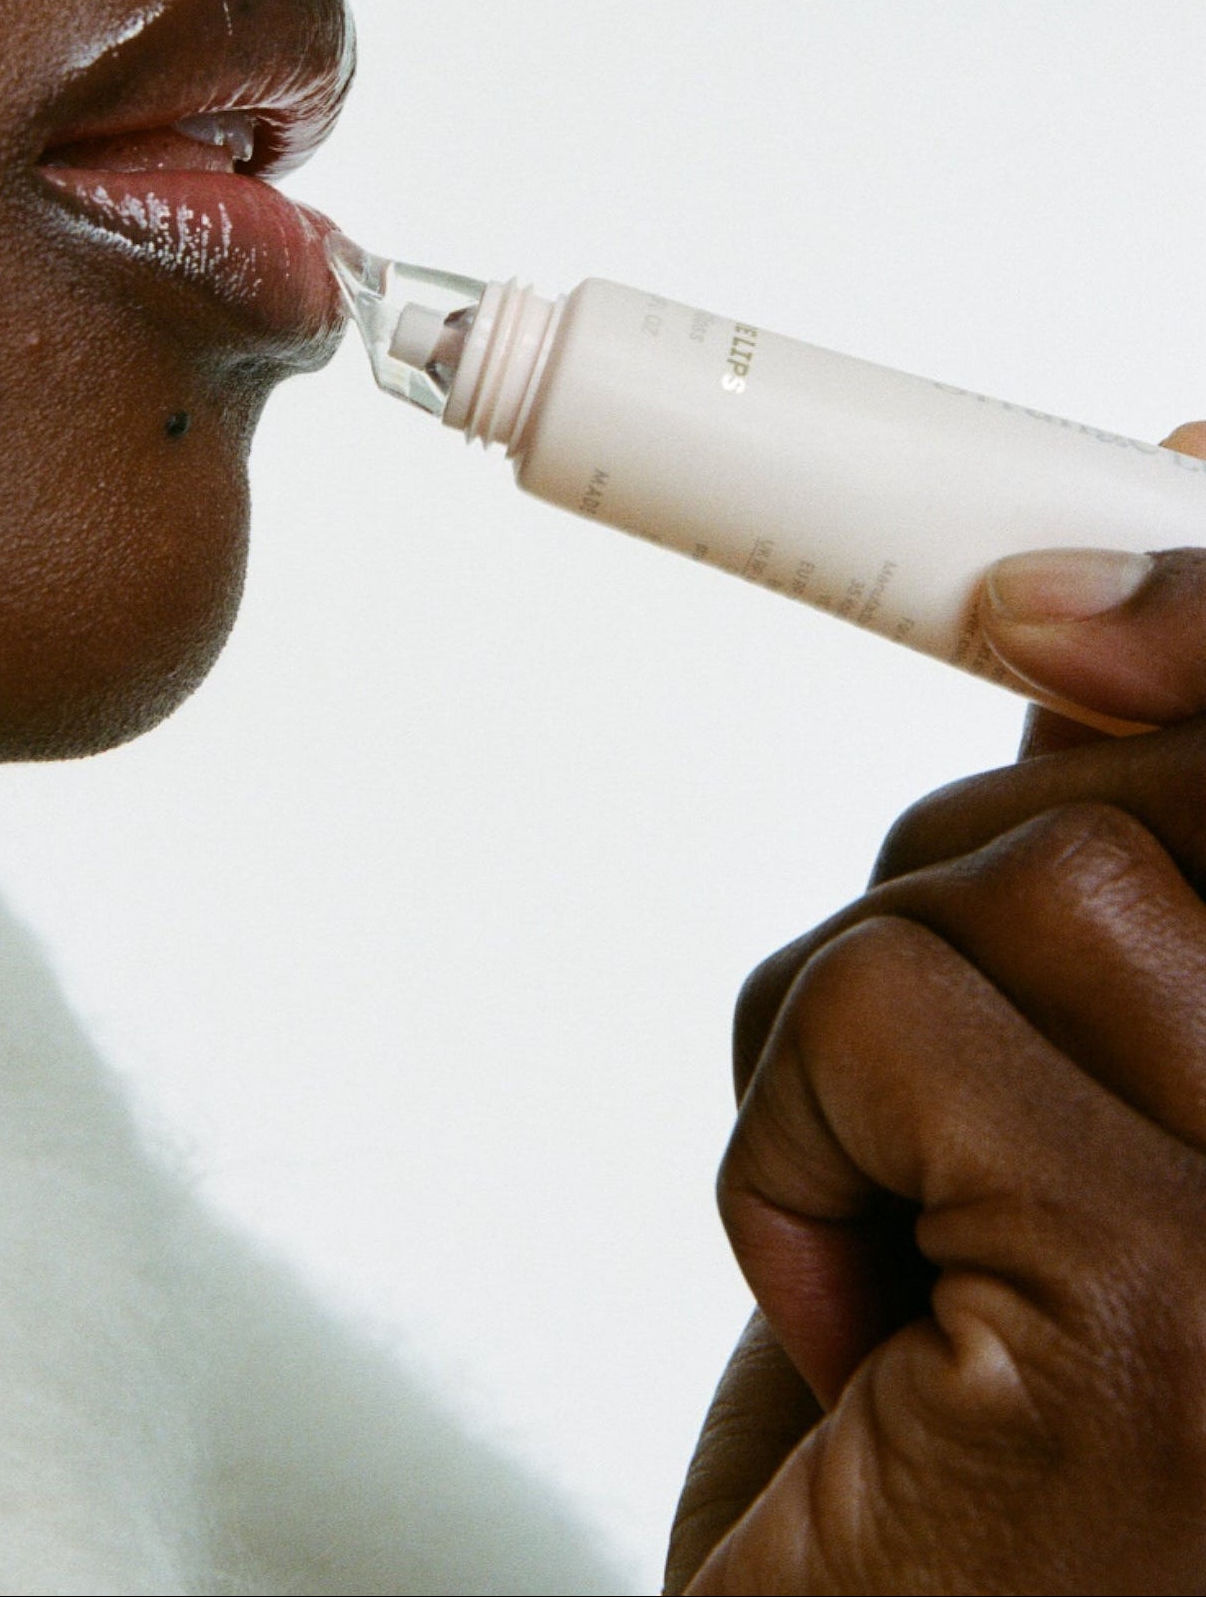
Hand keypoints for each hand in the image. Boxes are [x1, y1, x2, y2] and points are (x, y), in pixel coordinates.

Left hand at [668, 424, 1205, 1593]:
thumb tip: (1086, 635)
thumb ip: (1111, 893)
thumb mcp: (1041, 1123)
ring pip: (1020, 860)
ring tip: (886, 1242)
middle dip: (978, 863)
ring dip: (858, 1032)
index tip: (1167, 479)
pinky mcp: (1169, 1305)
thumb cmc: (962, 1469)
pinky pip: (879, 997)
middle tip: (915, 1076)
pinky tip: (848, 1325)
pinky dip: (780, 1138)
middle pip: (1160, 786)